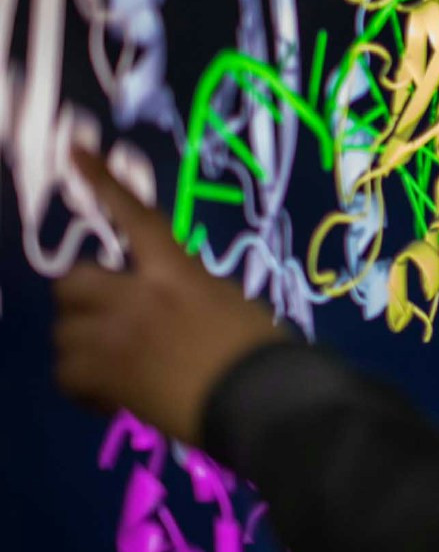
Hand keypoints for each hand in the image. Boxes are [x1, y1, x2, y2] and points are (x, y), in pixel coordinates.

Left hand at [52, 147, 290, 446]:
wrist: (261, 401)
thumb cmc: (262, 351)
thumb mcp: (231, 304)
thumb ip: (191, 295)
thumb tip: (170, 305)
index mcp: (177, 272)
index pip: (136, 216)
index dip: (102, 182)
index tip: (74, 149)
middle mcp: (139, 298)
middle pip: (73, 281)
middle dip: (83, 298)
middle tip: (104, 315)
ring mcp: (118, 339)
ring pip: (64, 332)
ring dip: (83, 345)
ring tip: (113, 364)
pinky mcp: (107, 381)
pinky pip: (67, 376)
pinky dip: (84, 386)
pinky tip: (111, 396)